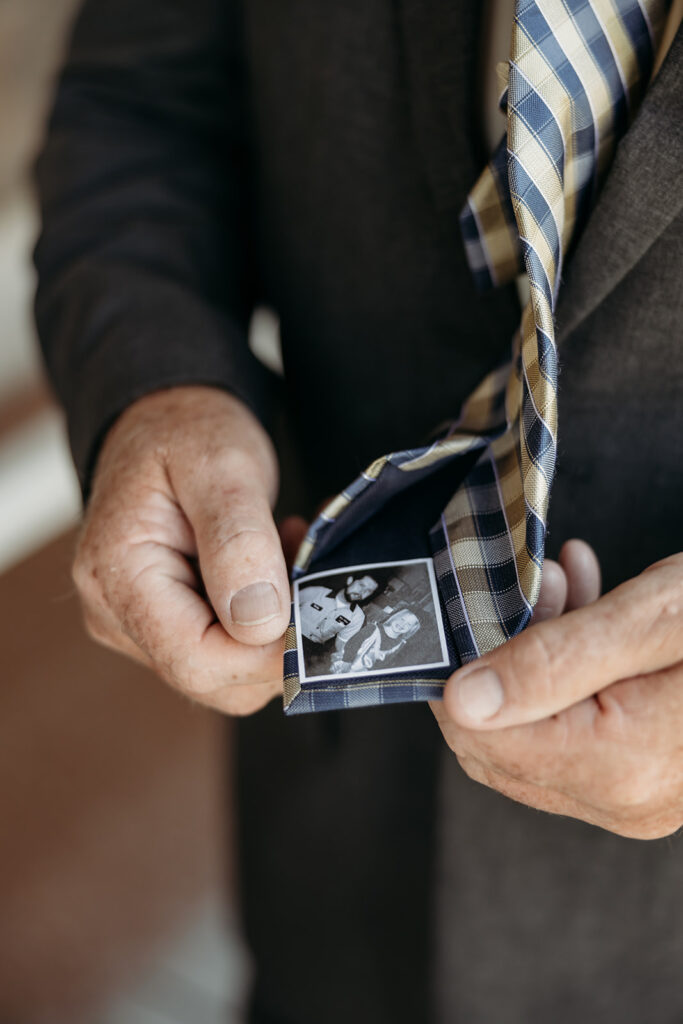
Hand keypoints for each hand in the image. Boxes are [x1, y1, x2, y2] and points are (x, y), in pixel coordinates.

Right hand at [73, 386, 291, 714]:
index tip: (317, 604)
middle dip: (276, 637)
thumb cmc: (185, 430)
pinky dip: (267, 615)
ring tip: (288, 553)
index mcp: (117, 575)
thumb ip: (238, 542)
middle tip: (306, 567)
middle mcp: (116, 614)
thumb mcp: (220, 465)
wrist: (164, 418)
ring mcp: (139, 624)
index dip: (266, 651)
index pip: (195, 659)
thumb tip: (259, 623)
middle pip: (214, 679)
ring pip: (229, 670)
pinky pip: (228, 647)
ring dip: (277, 623)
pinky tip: (276, 563)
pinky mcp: (167, 622)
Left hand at [432, 544, 682, 838]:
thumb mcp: (651, 619)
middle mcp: (623, 799)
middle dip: (498, 659)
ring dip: (530, 658)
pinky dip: (562, 676)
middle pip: (500, 742)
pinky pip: (572, 736)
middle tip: (536, 588)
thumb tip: (464, 700)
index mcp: (619, 765)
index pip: (481, 735)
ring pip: (532, 735)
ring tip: (563, 586)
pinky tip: (585, 611)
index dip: (463, 669)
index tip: (480, 605)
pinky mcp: (645, 781)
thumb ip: (552, 661)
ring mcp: (636, 798)